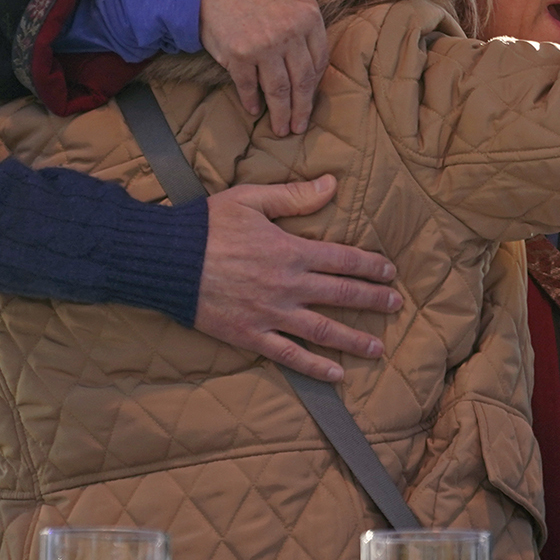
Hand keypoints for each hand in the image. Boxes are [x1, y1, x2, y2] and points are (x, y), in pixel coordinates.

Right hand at [197, 175, 397, 381]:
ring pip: (324, 330)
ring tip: (378, 349)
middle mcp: (287, 285)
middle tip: (396, 306)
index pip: (343, 259)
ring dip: (355, 340)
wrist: (163, 260)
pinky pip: (290, 355)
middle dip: (373, 301)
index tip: (390, 273)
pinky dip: (315, 368)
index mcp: (290, 250)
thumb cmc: (205, 225)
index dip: (370, 266)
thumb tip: (332, 184)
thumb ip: (294, 197)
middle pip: (342, 295)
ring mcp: (271, 314)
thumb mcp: (250, 200)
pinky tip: (337, 375)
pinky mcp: (250, 335)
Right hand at [200, 0, 329, 136]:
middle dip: (302, 109)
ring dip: (281, 114)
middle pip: (302, 81)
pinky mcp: (238, 55)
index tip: (311, 98)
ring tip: (282, 129)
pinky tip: (254, 109)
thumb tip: (316, 53)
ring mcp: (264, 46)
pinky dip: (251, 101)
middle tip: (301, 127)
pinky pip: (248, 86)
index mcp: (308, 16)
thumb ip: (308, 17)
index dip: (315, 85)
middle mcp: (289, 33)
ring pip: (279, 90)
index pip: (319, 61)